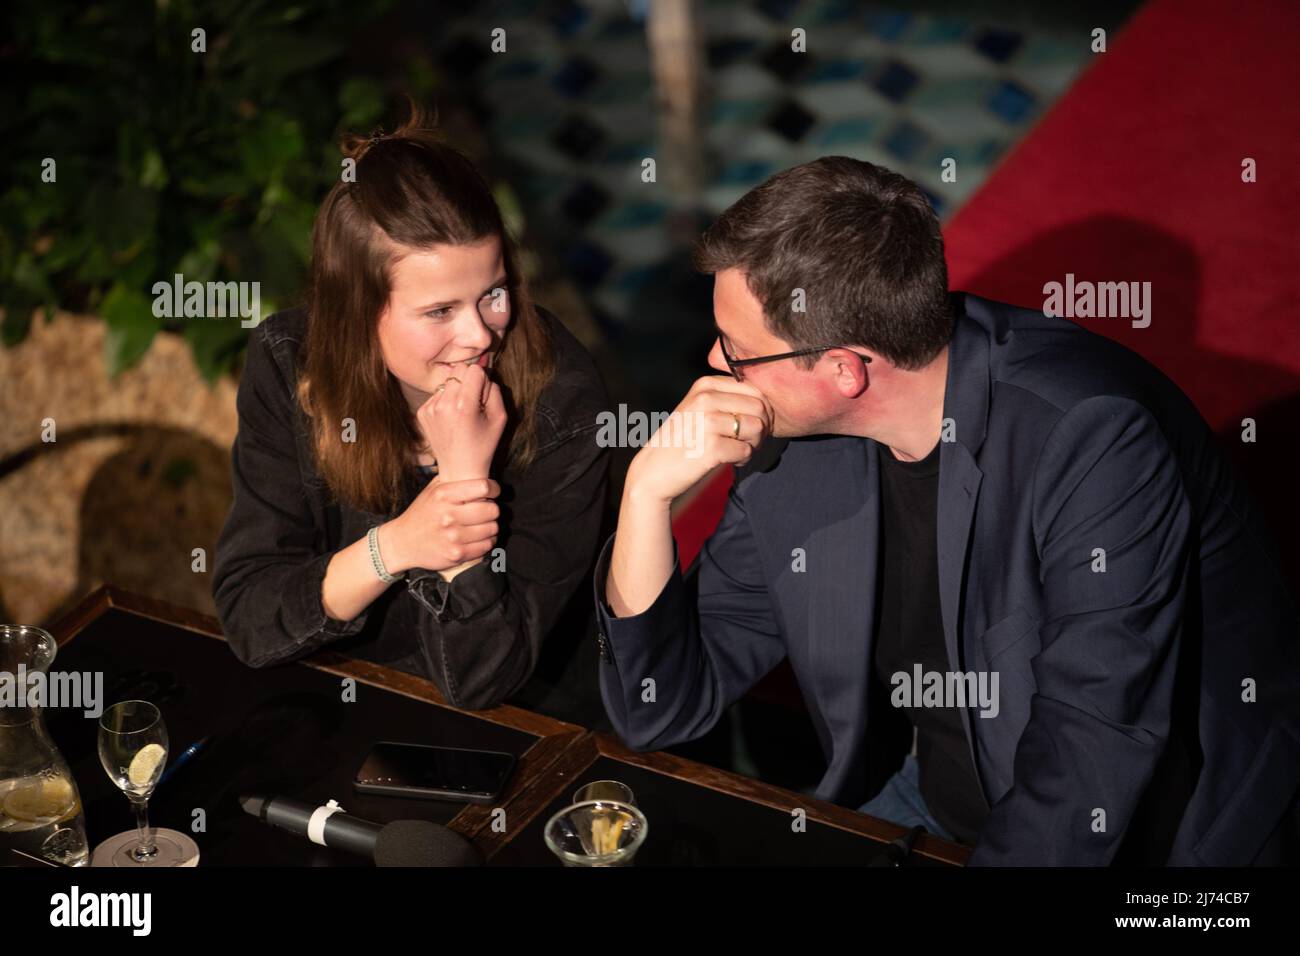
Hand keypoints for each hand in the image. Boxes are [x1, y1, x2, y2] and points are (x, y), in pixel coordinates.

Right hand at [384, 477, 500, 573]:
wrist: (402, 542)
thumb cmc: (422, 513)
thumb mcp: (432, 490)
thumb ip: (453, 479)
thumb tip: (478, 468)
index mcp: (443, 495)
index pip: (483, 487)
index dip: (493, 489)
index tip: (492, 492)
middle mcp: (448, 515)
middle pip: (492, 509)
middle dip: (492, 509)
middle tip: (485, 510)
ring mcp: (453, 536)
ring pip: (492, 528)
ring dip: (490, 526)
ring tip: (482, 525)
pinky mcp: (457, 554)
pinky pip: (487, 546)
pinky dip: (487, 541)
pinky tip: (479, 538)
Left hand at [416, 363, 506, 481]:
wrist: (459, 469)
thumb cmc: (484, 444)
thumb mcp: (500, 418)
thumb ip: (494, 390)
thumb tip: (482, 374)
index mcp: (464, 405)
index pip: (474, 369)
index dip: (482, 380)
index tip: (483, 397)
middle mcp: (443, 404)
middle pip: (458, 370)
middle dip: (468, 380)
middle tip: (473, 401)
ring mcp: (429, 408)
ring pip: (447, 381)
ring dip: (456, 390)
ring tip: (461, 412)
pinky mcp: (422, 412)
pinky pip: (437, 393)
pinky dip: (446, 400)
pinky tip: (450, 418)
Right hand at [625, 375, 772, 505]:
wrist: (654, 471)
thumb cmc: (683, 441)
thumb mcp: (699, 408)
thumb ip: (727, 399)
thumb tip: (768, 403)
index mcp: (705, 385)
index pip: (754, 389)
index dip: (762, 410)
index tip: (750, 426)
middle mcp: (706, 398)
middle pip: (760, 408)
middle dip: (762, 428)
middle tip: (748, 442)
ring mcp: (708, 422)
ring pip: (758, 428)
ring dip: (754, 444)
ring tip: (738, 451)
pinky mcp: (712, 446)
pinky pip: (747, 450)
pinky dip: (743, 459)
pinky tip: (730, 462)